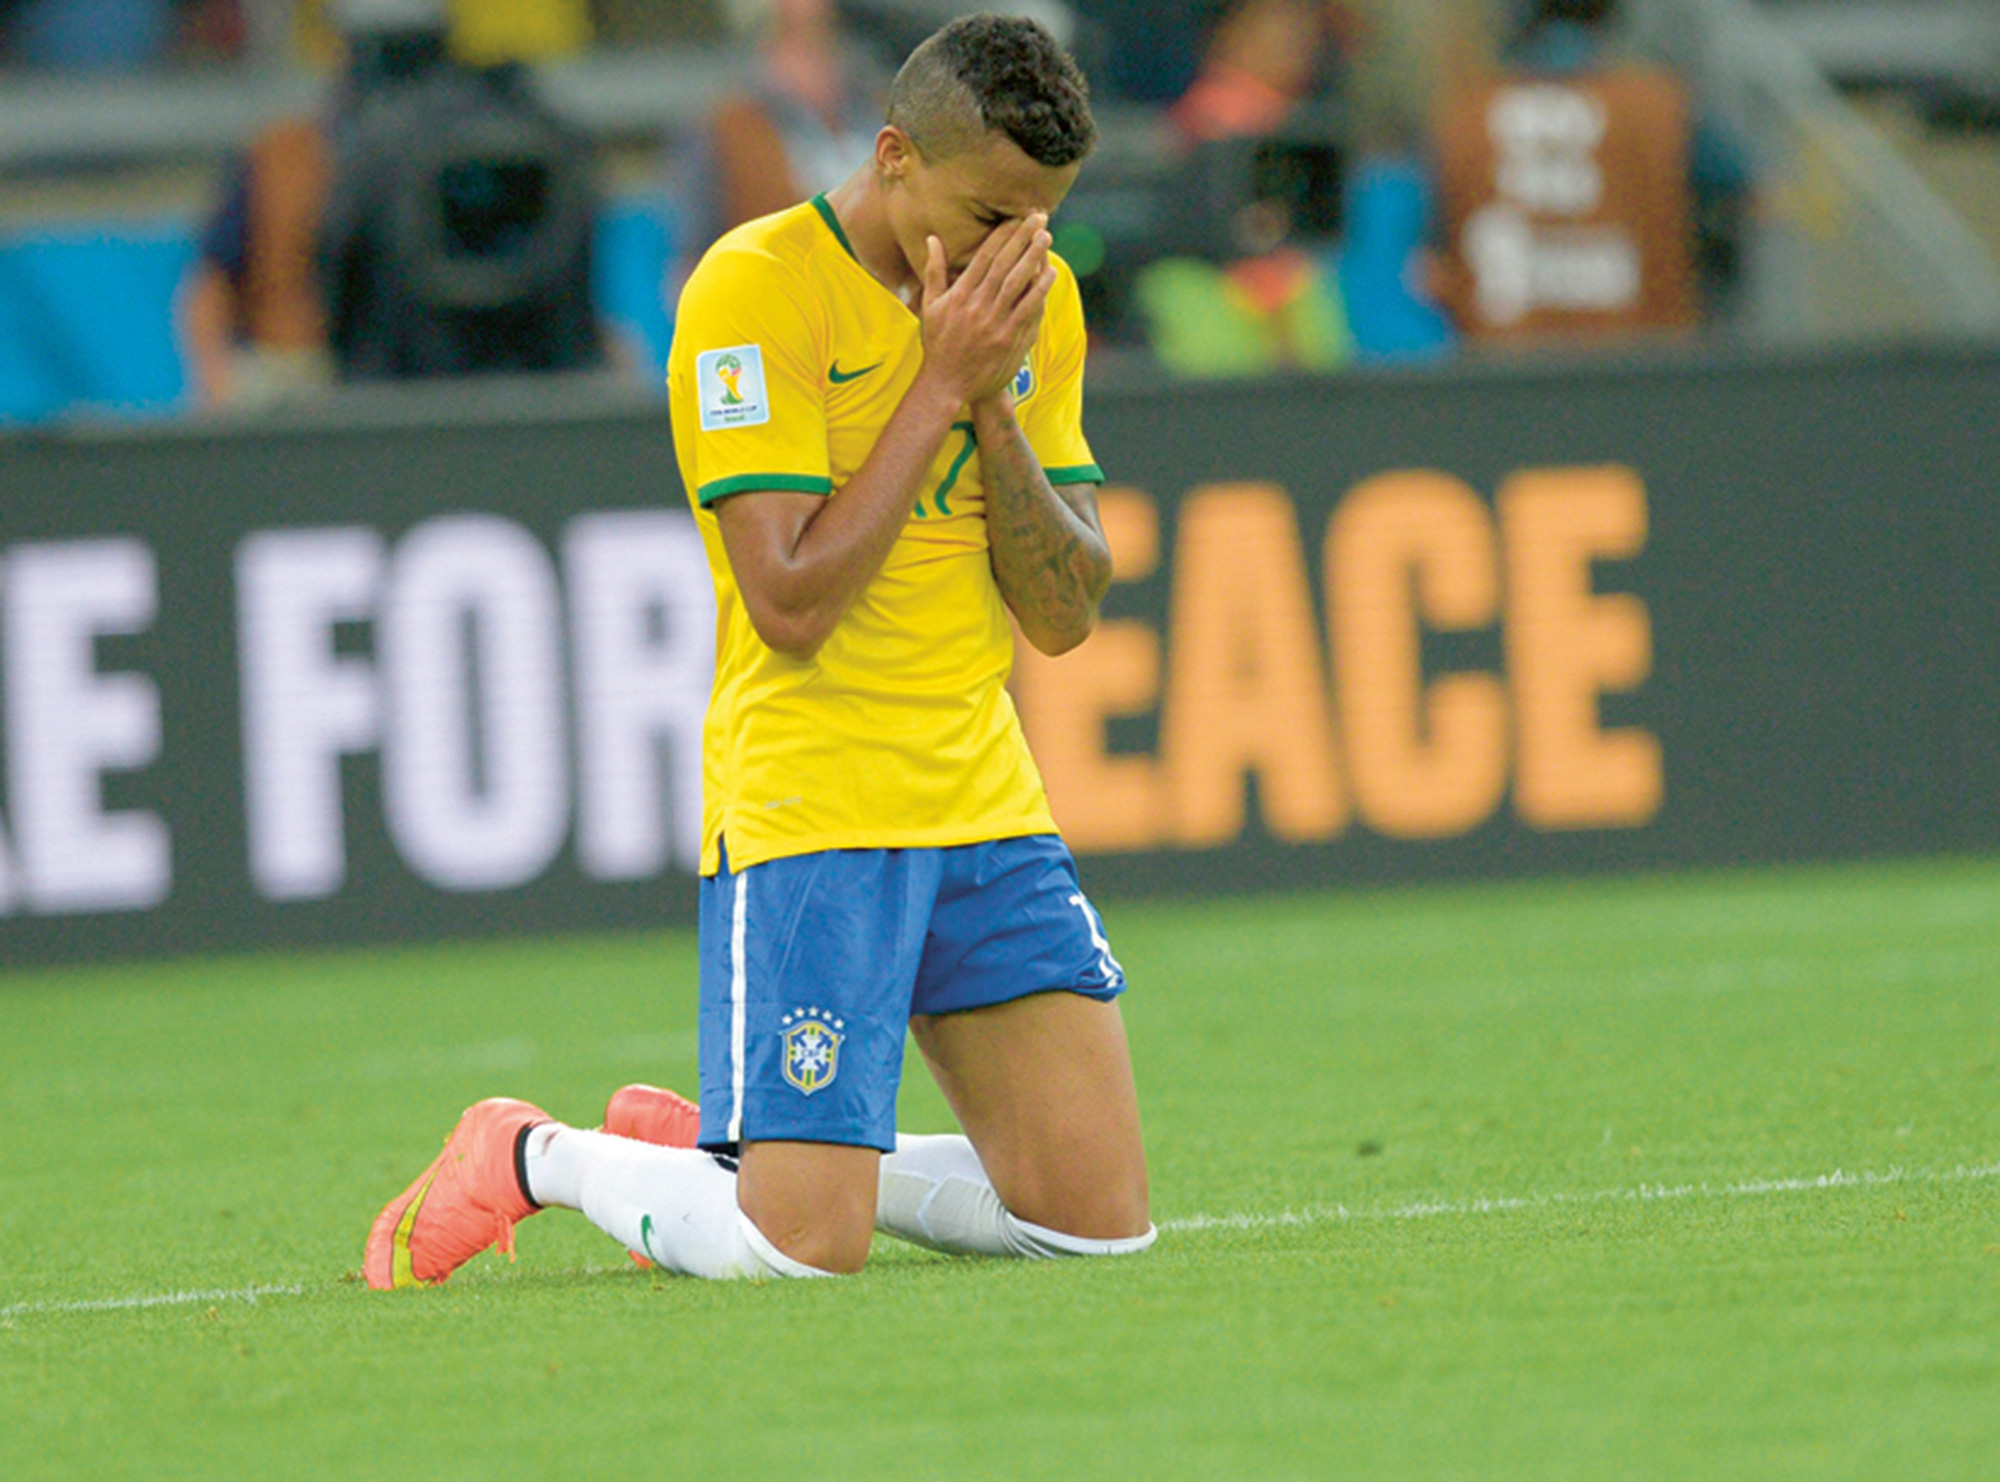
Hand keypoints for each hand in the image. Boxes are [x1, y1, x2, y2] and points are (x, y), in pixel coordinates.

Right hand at [916, 213, 1055, 406]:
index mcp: (959, 294)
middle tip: (1038, 217)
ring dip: (1034, 258)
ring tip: (1047, 238)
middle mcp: (977, 305)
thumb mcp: (930, 305)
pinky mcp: (1008, 339)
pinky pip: (1028, 310)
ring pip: (1018, 283)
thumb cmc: (938, 343)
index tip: (1015, 218)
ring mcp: (994, 322)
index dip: (1002, 235)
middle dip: (1022, 238)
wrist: (946, 383)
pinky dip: (1039, 290)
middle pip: (1004, 264)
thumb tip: (933, 238)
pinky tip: (1050, 274)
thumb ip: (934, 270)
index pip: (984, 257)